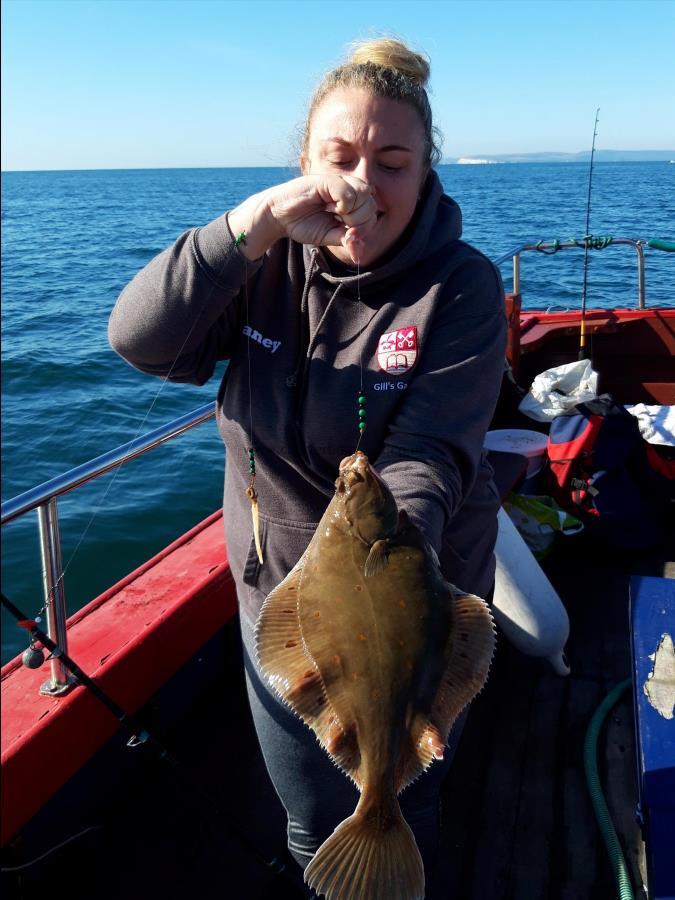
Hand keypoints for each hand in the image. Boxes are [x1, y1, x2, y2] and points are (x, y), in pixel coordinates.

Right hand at [228, 175, 376, 262]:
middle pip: (371, 205)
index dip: (363, 229)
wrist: (279, 216)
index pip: (372, 215)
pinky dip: (343, 204)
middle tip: (338, 222)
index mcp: (351, 203)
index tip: (346, 234)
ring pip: (364, 195)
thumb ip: (347, 241)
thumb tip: (360, 255)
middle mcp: (348, 189)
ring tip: (333, 213)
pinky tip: (328, 206)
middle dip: (358, 222)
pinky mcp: (328, 180)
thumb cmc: (303, 224)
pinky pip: (348, 192)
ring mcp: (339, 182)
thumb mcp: (329, 237)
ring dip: (352, 212)